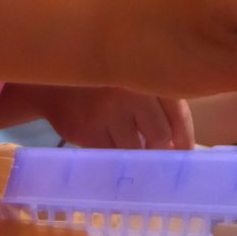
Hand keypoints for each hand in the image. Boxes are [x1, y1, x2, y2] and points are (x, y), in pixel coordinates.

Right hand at [0, 85, 197, 148]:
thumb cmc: (102, 82)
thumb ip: (160, 102)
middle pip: (159, 136)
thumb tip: (179, 144)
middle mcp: (131, 92)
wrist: (51, 80)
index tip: (185, 154)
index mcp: (149, 75)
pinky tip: (112, 154)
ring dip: (137, 157)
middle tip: (158, 157)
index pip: (178, 114)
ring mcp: (107, 113)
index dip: (185, 139)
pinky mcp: (87, 131)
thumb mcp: (134, 78)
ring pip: (134, 150)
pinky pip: (109, 156)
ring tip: (133, 155)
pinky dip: (114, 160)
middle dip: (161, 151)